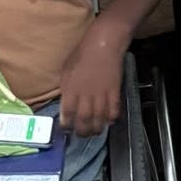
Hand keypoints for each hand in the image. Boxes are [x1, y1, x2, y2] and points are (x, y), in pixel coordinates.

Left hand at [57, 20, 127, 136]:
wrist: (103, 45)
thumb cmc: (81, 54)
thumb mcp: (66, 70)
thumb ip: (66, 88)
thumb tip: (66, 101)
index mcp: (70, 90)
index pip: (67, 114)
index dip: (66, 125)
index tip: (66, 129)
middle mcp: (85, 96)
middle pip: (84, 121)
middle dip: (82, 132)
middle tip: (81, 135)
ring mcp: (101, 96)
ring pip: (99, 120)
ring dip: (96, 129)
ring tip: (94, 132)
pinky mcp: (114, 93)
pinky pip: (114, 111)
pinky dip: (111, 118)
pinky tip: (108, 121)